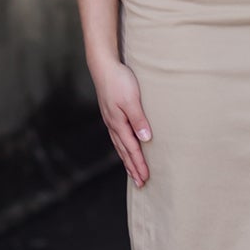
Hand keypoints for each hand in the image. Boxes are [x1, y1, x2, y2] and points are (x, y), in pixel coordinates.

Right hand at [90, 58, 152, 184]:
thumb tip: (145, 139)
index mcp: (119, 124)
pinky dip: (122, 147)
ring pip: (120, 145)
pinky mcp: (111, 113)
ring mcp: (111, 119)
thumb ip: (138, 119)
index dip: (139, 164)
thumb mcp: (131, 99)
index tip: (145, 179)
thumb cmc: (119, 80)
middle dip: (133, 168)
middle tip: (140, 183)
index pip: (132, 149)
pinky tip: (125, 147)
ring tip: (133, 171)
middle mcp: (113, 125)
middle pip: (124, 151)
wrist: (103, 65)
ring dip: (127, 160)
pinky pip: (117, 136)